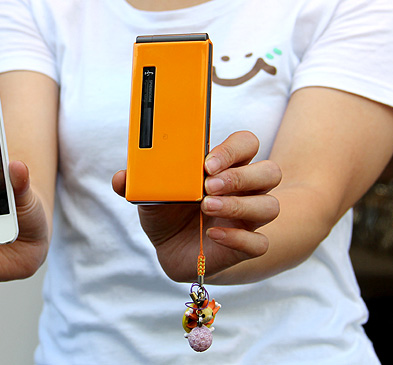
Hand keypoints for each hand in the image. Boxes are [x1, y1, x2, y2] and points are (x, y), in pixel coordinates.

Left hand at [112, 131, 280, 282]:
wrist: (170, 248)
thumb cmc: (168, 210)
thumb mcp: (150, 193)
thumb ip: (138, 182)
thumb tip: (122, 178)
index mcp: (225, 166)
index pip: (246, 144)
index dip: (233, 149)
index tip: (206, 162)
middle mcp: (245, 189)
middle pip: (269, 171)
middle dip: (240, 176)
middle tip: (207, 184)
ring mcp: (248, 218)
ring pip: (270, 206)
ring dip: (241, 205)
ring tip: (207, 206)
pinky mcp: (245, 246)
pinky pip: (259, 243)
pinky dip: (238, 238)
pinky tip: (213, 234)